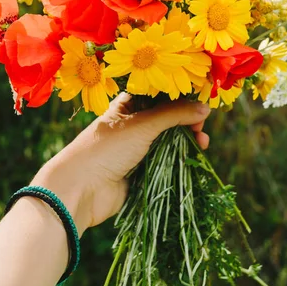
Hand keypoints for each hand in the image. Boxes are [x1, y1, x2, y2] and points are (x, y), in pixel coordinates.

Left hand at [32, 94, 209, 234]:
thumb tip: (206, 107)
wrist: (81, 190)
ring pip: (169, 139)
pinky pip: (166, 160)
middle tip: (201, 128)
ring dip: (187, 139)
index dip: (181, 97)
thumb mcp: (142, 125)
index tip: (201, 103)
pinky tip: (194, 155)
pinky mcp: (141, 170)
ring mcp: (137, 147)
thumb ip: (175, 114)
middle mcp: (133, 123)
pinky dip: (181, 157)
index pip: (160, 95)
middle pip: (168, 117)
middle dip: (188, 121)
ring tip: (202, 143)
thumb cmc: (106, 148)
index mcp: (128, 105)